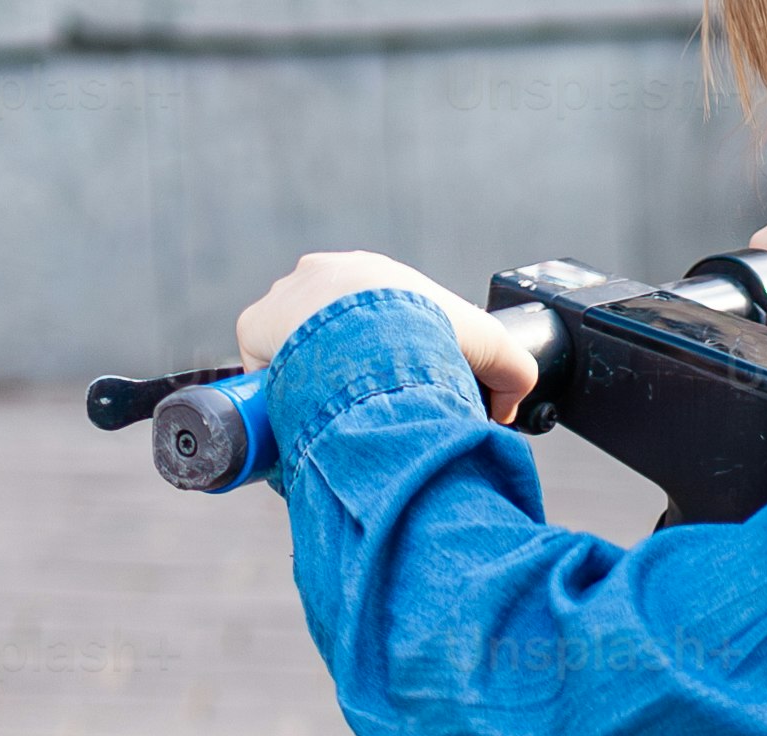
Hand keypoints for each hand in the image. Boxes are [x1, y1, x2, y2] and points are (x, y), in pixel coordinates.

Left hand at [233, 250, 540, 414]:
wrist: (377, 333)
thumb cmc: (431, 337)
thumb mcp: (491, 349)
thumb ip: (511, 376)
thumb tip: (506, 409)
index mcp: (371, 276)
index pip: (373, 320)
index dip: (386, 361)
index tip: (394, 396)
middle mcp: (322, 277)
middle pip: (326, 335)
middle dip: (341, 375)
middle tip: (361, 414)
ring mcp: (285, 299)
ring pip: (292, 352)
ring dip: (307, 387)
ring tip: (329, 427)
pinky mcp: (256, 326)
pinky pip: (262, 370)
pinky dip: (279, 398)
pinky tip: (297, 426)